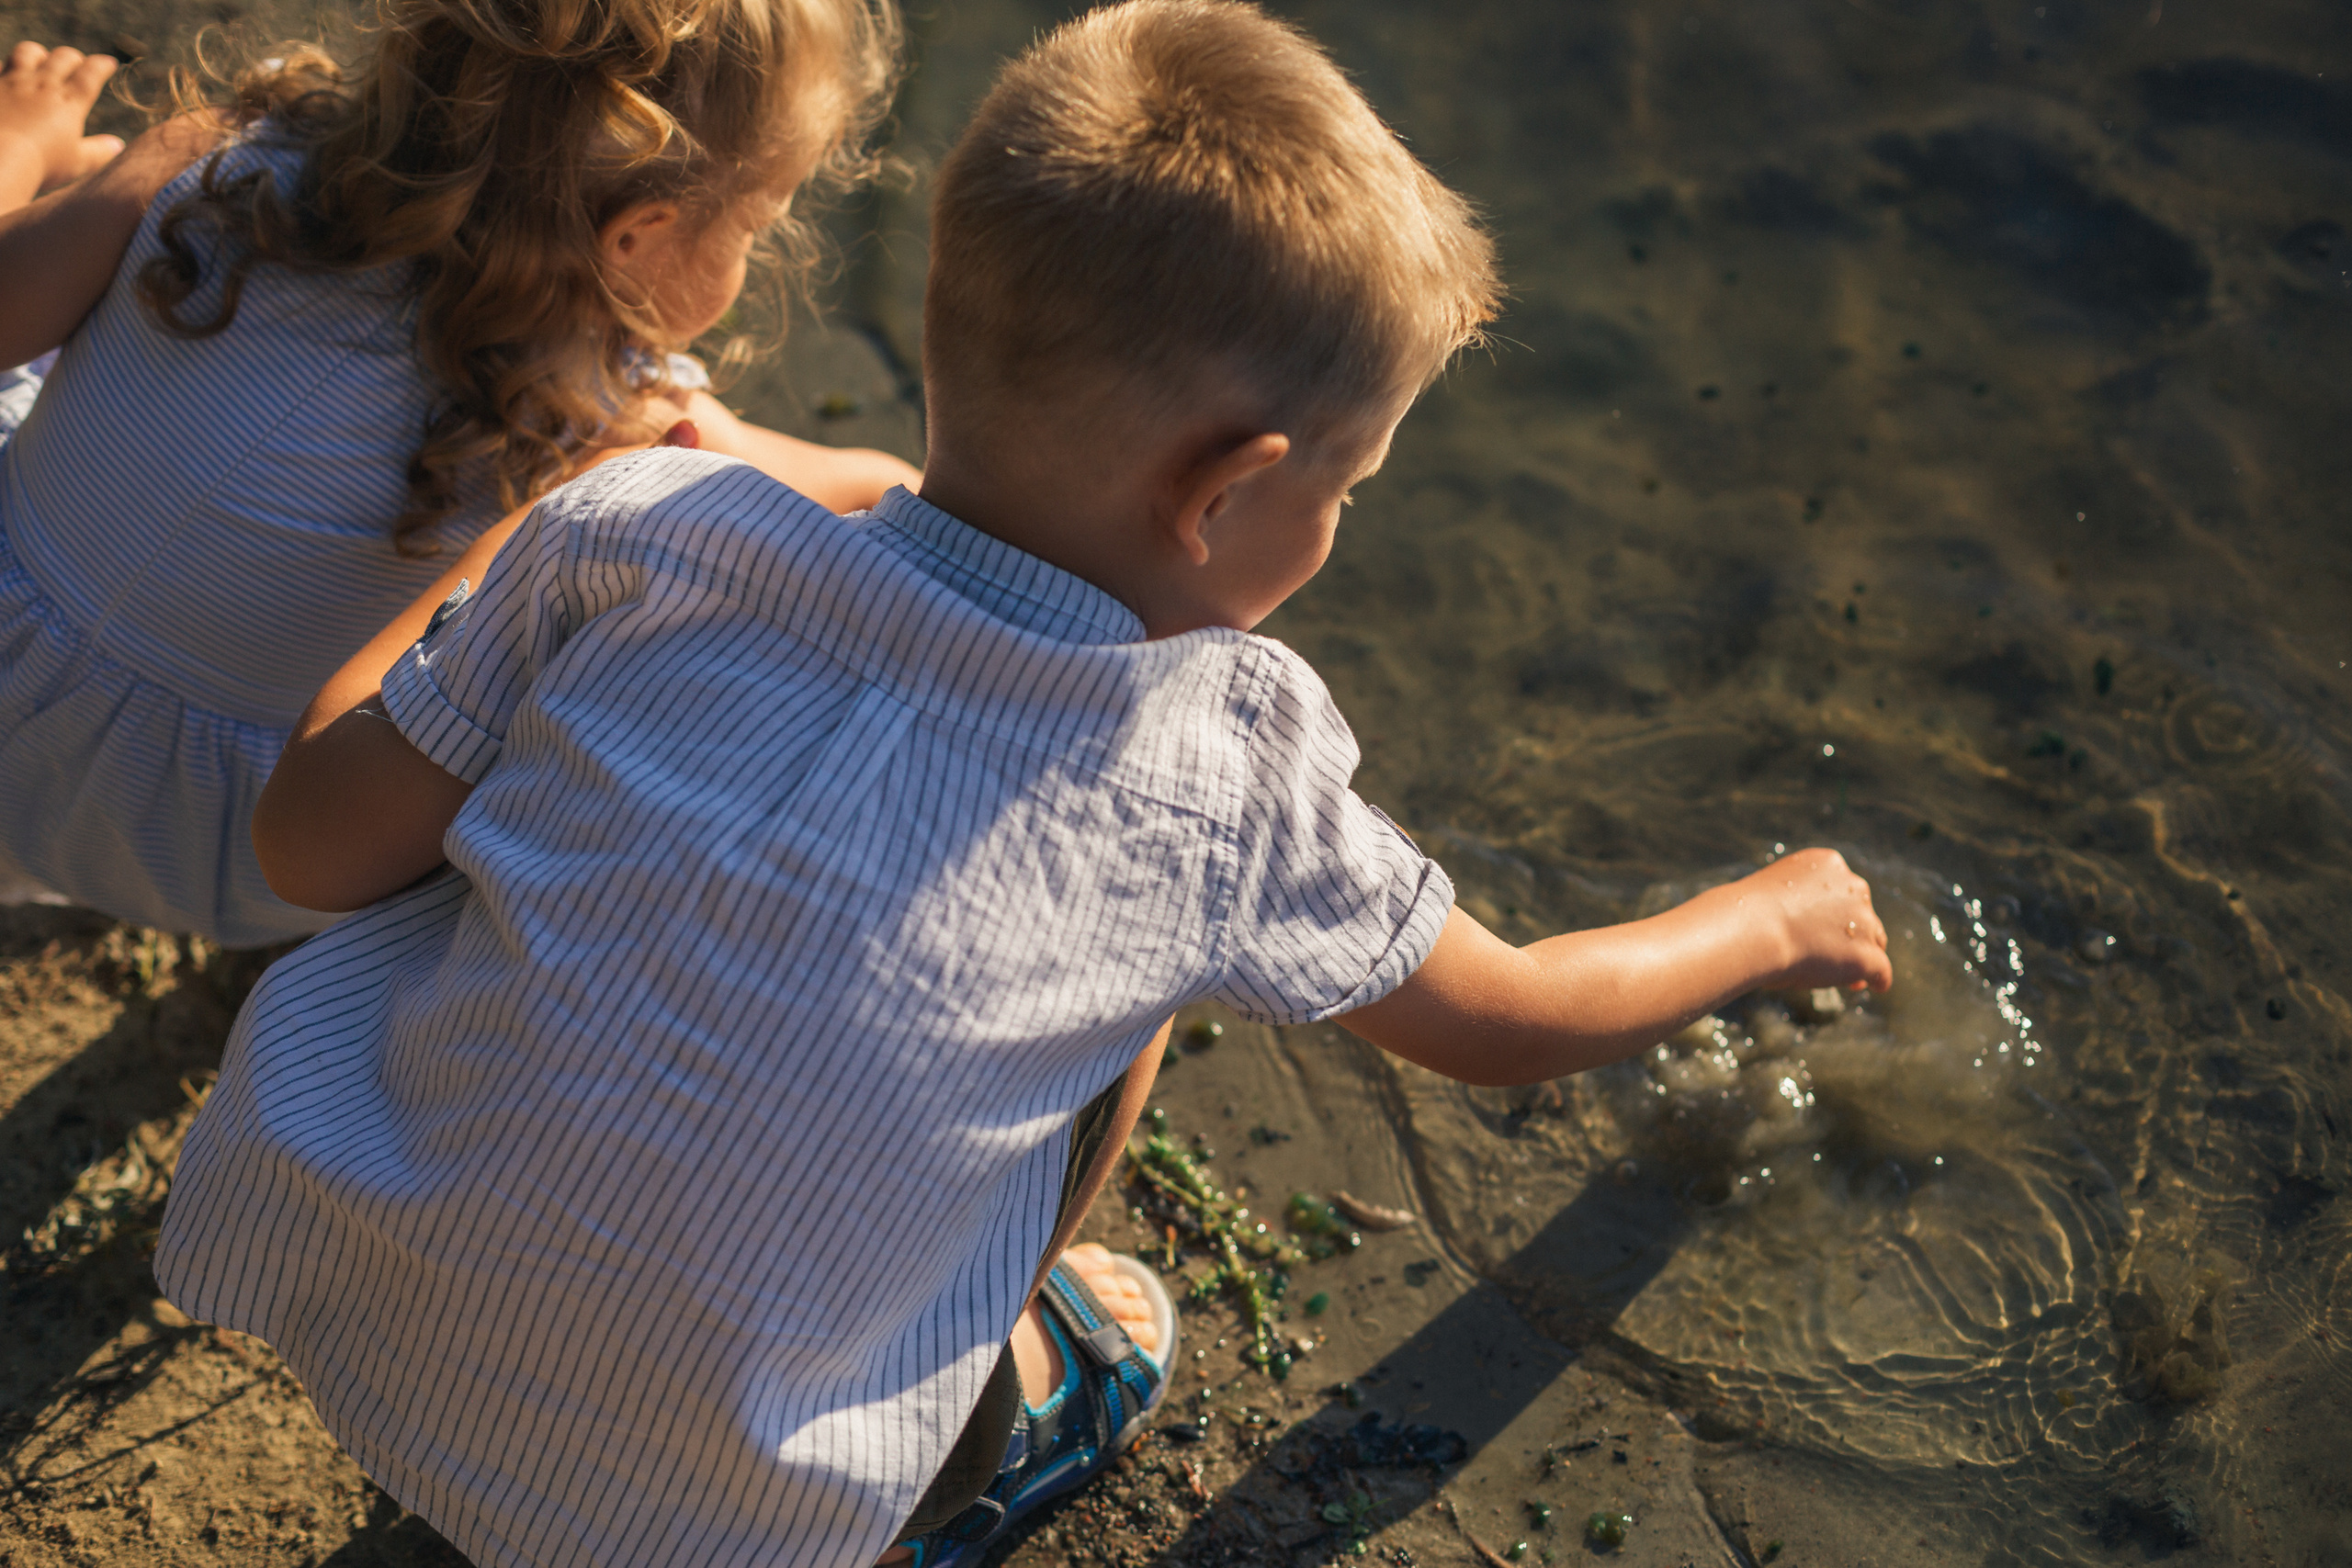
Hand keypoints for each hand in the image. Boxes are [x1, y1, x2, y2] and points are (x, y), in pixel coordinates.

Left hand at [0, 43, 122, 201]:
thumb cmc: (41, 164)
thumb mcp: (76, 162)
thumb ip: (99, 152)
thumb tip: (118, 145)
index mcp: (69, 102)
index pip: (91, 74)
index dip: (103, 65)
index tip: (110, 62)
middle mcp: (43, 84)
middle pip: (62, 57)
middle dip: (73, 58)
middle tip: (78, 64)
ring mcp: (13, 81)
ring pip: (29, 52)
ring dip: (39, 54)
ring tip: (41, 61)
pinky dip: (6, 68)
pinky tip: (7, 76)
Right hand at [1732, 847, 1891, 992]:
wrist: (1753, 929)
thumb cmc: (1748, 916)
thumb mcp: (1775, 899)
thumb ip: (1797, 910)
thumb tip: (1806, 937)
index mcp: (1828, 864)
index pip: (1842, 890)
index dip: (1836, 913)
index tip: (1827, 930)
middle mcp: (1853, 886)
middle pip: (1862, 915)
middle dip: (1853, 935)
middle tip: (1839, 955)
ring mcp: (1864, 920)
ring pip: (1873, 941)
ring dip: (1862, 956)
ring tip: (1852, 976)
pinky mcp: (1866, 955)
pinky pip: (1880, 970)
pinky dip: (1877, 979)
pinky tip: (1874, 986)